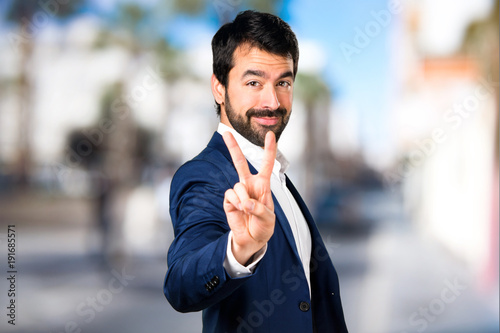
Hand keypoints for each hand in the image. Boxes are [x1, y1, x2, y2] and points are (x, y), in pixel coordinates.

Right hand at [222, 131, 276, 265]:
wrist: (251, 240)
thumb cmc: (263, 227)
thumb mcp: (268, 219)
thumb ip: (260, 210)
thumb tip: (246, 203)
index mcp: (263, 185)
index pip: (266, 164)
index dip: (269, 149)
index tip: (270, 134)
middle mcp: (249, 185)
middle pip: (240, 162)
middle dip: (233, 147)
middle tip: (226, 133)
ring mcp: (238, 192)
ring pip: (238, 186)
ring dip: (244, 200)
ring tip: (248, 210)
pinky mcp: (228, 200)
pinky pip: (230, 195)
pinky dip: (236, 204)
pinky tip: (239, 211)